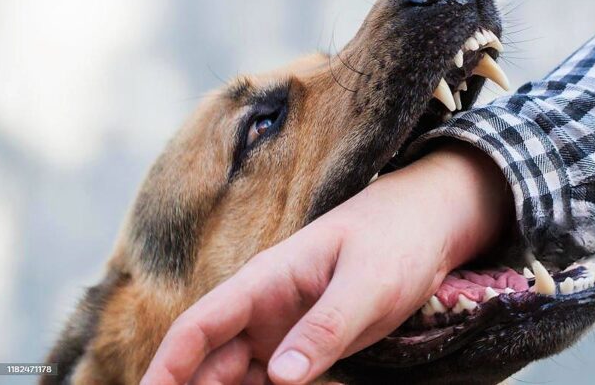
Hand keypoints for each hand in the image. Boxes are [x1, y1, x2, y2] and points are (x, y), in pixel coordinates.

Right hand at [142, 142, 509, 384]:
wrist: (427, 224)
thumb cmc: (396, 239)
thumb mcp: (367, 283)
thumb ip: (325, 327)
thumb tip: (279, 377)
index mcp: (266, 280)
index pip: (199, 326)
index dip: (167, 366)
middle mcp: (264, 306)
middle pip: (208, 359)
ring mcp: (283, 326)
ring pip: (234, 374)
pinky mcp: (306, 341)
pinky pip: (271, 378)